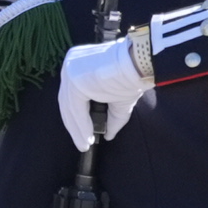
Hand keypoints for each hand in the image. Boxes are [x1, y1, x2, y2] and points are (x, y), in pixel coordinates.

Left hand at [56, 30, 154, 151]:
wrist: (140, 62)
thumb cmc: (132, 76)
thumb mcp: (118, 100)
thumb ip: (111, 116)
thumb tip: (108, 136)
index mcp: (77, 65)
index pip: (71, 96)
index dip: (76, 117)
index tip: (82, 134)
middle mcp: (69, 66)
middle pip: (67, 102)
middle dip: (74, 126)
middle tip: (82, 144)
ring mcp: (69, 71)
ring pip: (69, 107)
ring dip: (77, 129)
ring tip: (84, 145)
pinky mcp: (74, 80)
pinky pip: (75, 108)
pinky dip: (81, 125)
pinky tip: (87, 137)